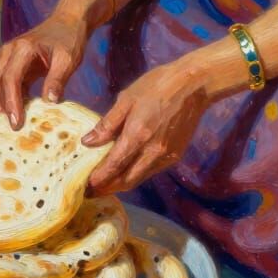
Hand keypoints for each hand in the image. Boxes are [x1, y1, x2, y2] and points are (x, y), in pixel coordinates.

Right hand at [0, 12, 89, 128]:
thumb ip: (58, 79)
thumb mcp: (69, 58)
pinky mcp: (7, 63)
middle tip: (5, 127)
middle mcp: (8, 51)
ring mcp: (5, 56)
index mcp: (23, 48)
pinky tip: (2, 113)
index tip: (16, 122)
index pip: (10, 78)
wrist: (66, 22)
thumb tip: (49, 102)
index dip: (11, 101)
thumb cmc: (69, 39)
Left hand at [82, 63, 210, 196]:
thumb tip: (87, 142)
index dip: (97, 180)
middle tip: (91, 191)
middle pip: (126, 181)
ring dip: (121, 184)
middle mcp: (152, 153)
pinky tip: (127, 169)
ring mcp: (166, 157)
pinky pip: (151, 171)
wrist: (193, 86)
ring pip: (139, 179)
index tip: (84, 187)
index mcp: (137, 136)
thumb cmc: (156, 86)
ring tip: (105, 183)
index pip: (113, 167)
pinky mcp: (175, 156)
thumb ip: (107, 124)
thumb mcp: (126, 99)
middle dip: (107, 188)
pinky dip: (136, 174)